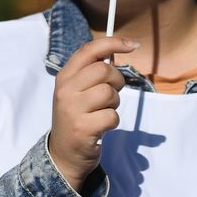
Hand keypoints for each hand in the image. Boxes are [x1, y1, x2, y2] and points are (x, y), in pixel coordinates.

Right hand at [48, 36, 137, 191]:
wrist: (64, 153)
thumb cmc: (77, 117)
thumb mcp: (77, 91)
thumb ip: (91, 71)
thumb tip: (120, 48)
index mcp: (64, 78)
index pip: (88, 51)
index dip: (112, 43)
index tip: (132, 45)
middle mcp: (64, 91)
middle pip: (104, 71)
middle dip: (116, 82)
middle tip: (110, 94)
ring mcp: (71, 109)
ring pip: (109, 93)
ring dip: (114, 104)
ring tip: (102, 112)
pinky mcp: (82, 128)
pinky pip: (112, 116)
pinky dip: (112, 122)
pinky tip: (101, 127)